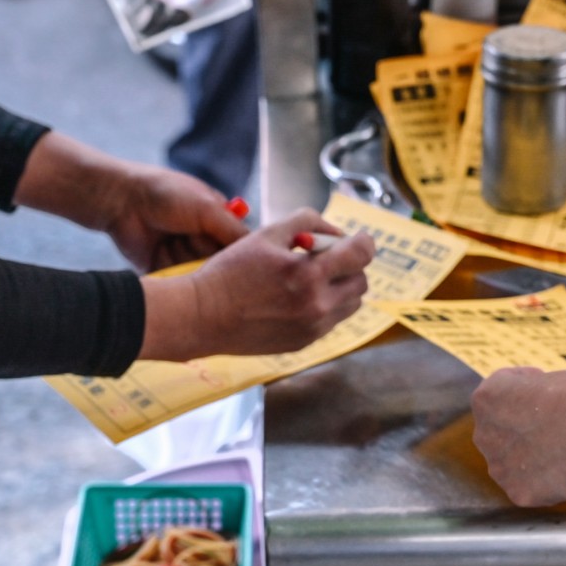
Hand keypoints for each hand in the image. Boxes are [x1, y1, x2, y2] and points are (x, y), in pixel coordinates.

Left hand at [14, 132, 247, 269]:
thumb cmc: (165, 194)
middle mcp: (202, 241)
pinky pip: (177, 284)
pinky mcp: (164, 271)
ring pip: (200, 277)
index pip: (240, 247)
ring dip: (194, 272)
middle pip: (221, 266)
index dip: (242, 258)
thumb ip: (234, 230)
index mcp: (217, 221)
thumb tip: (259, 250)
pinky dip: (177, 282)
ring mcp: (182, 256)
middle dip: (215, 267)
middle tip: (209, 265)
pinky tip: (174, 273)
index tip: (245, 268)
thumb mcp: (207, 208)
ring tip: (182, 257)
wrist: (120, 200)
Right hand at [139, 209, 375, 359]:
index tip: (357, 239)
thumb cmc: (229, 272)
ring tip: (312, 279)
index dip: (363, 241)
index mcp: (308, 273)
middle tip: (326, 258)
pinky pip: (331, 321)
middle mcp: (316, 305)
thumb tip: (336, 231)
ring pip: (350, 304)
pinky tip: (297, 298)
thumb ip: (306, 223)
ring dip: (341, 288)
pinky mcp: (304, 343)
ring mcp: (312, 328)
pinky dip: (325, 306)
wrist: (202, 316)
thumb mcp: (266, 234)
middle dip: (350, 266)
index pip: (361, 254)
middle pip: (361, 281)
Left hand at [471, 366, 565, 506]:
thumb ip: (529, 396)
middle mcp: (482, 435)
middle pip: (501, 436)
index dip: (527, 397)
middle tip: (556, 431)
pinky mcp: (518, 493)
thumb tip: (535, 406)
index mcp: (485, 400)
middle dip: (523, 434)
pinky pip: (532, 488)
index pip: (499, 399)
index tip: (551, 398)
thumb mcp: (541, 380)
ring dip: (532, 461)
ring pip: (513, 466)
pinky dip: (548, 483)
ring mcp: (498, 467)